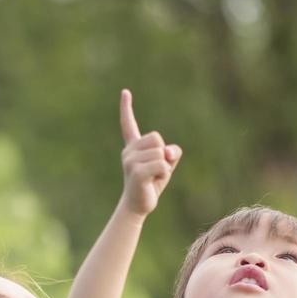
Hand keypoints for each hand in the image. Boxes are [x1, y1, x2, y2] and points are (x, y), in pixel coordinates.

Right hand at [118, 89, 180, 215]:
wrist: (138, 206)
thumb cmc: (151, 183)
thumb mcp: (166, 164)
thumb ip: (171, 152)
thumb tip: (168, 152)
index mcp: (133, 147)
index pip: (128, 124)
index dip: (126, 108)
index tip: (125, 92)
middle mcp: (129, 151)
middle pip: (157, 138)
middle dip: (163, 154)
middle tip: (154, 170)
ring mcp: (130, 161)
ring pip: (161, 153)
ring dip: (164, 167)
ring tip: (153, 177)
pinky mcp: (136, 172)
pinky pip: (161, 164)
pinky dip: (164, 174)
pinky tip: (153, 182)